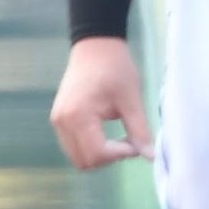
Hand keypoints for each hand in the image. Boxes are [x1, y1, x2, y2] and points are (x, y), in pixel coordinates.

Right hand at [51, 36, 151, 171]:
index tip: (136, 143)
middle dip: (109, 158)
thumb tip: (151, 156)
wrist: (96, 47)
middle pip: (84, 161)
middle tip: (129, 142)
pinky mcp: (59, 120)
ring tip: (120, 139)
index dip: (120, 155)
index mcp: (79, 116)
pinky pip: (73, 146)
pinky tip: (107, 135)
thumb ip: (140, 130)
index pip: (97, 154)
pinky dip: (91, 148)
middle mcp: (62, 122)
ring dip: (100, 155)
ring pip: (77, 157)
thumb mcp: (132, 99)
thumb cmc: (116, 69)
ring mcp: (57, 122)